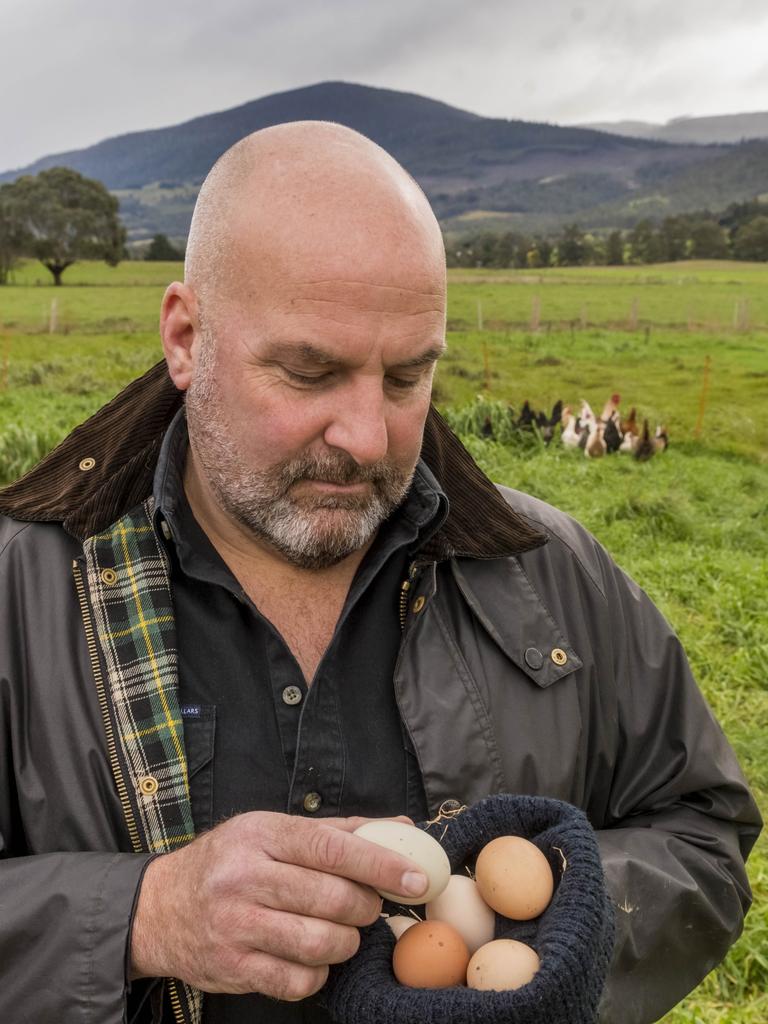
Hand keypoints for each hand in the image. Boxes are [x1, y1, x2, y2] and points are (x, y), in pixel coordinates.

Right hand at [129, 811, 426, 999]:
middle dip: (365, 907)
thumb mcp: (272, 831)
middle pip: (332, 899)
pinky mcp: (232, 967)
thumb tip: (400, 827)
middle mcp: (245, 877)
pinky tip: (311, 956)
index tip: (415, 878)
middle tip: (367, 905)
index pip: (332, 848)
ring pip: (320, 943)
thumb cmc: (228, 861)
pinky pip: (297, 980)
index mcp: (261, 834)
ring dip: (345, 942)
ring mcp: (236, 925)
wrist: (160, 907)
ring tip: (341, 931)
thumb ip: (336, 831)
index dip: (380, 864)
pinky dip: (318, 973)